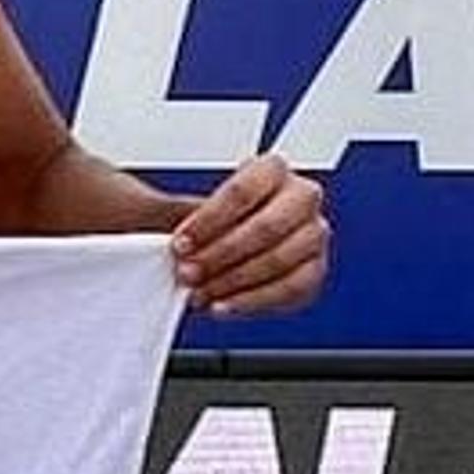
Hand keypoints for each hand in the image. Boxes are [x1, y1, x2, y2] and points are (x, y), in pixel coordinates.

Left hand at [172, 155, 330, 316]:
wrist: (220, 240)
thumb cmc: (204, 220)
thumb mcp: (178, 207)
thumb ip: (173, 214)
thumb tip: (160, 226)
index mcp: (272, 169)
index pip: (243, 191)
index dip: (209, 221)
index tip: (181, 243)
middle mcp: (301, 198)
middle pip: (266, 228)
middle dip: (221, 255)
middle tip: (188, 271)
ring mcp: (313, 235)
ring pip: (279, 261)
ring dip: (233, 281)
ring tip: (200, 291)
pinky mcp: (313, 272)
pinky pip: (291, 291)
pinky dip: (253, 301)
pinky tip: (223, 304)